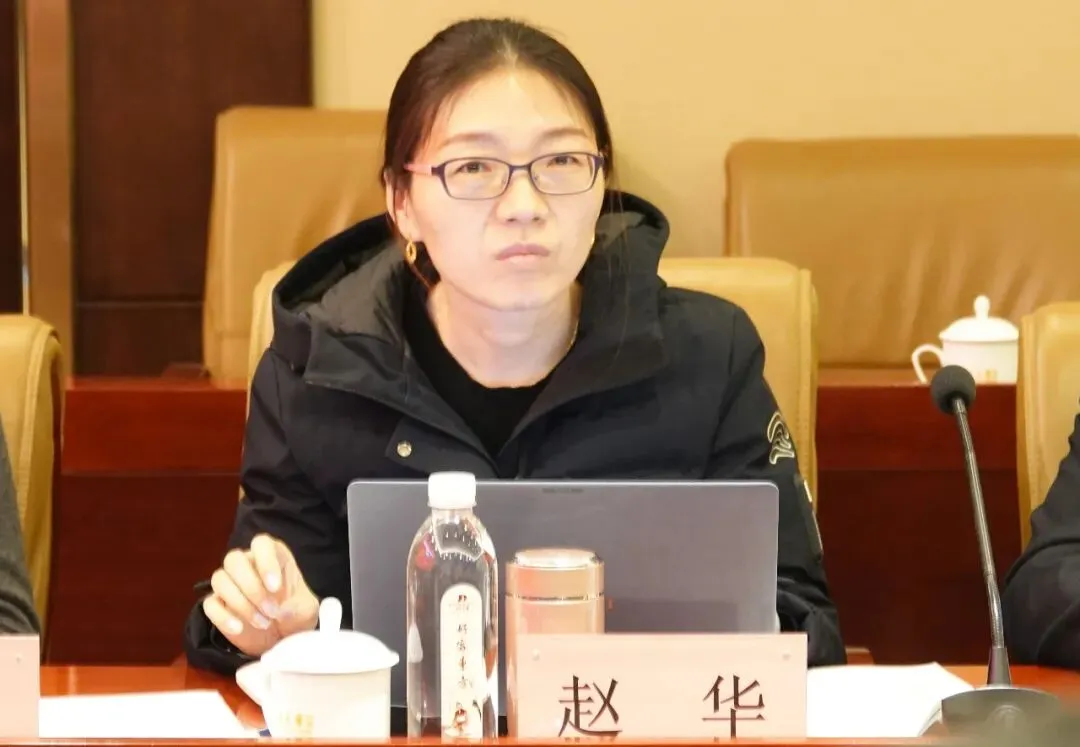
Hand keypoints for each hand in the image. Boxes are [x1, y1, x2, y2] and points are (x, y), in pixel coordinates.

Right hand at [202, 533, 318, 656]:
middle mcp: (248, 564)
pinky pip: (210, 604)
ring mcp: (230, 583)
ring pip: (220, 580)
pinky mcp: (218, 605)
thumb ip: (298, 606)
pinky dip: (223, 617)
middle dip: (252, 587)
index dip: (266, 562)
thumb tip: (282, 610)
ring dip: (240, 604)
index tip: (276, 588)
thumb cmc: (296, 614)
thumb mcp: (307, 610)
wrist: (282, 638)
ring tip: (263, 623)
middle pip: (234, 559)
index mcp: (272, 555)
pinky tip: (239, 629)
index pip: (261, 543)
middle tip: (271, 611)